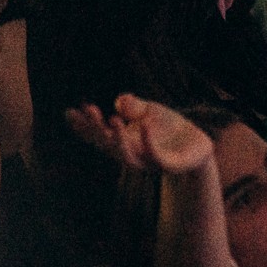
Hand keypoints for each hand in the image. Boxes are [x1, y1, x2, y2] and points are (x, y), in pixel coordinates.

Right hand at [65, 94, 214, 175]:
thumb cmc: (169, 129)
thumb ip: (134, 106)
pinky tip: (144, 124)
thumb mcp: (150, 111)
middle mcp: (132, 154)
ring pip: (127, 157)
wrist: (197, 147)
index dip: (84, 127)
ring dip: (118, 139)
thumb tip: (119, 102)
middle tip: (88, 108)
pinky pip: (156, 156)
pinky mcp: (168, 165)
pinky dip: (148, 141)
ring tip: (112, 118)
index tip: (69, 112)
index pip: (98, 136)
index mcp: (123, 143)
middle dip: (96, 129)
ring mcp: (149, 162)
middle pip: (108, 146)